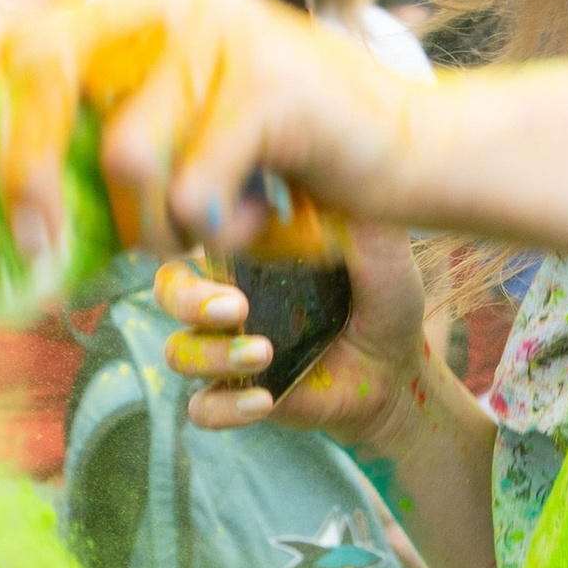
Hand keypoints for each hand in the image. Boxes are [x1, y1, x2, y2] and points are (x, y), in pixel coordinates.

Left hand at [0, 0, 419, 262]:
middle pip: (45, 65)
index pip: (19, 26)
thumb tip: (3, 199)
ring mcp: (221, 27)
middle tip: (40, 246)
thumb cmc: (279, 152)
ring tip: (204, 227)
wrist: (414, 148)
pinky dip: (216, 231)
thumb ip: (102, 128)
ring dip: (155, 225)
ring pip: (124, 156)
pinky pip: (192, 191)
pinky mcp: (267, 82)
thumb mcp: (177, 121)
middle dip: (28, 171)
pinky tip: (257, 220)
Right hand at [153, 217, 432, 451]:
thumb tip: (314, 160)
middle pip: (167, 291)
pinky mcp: (238, 395)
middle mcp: (226, 298)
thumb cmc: (383, 296)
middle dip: (189, 298)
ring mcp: (227, 349)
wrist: (401, 367)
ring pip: (177, 352)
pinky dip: (225, 407)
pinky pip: (201, 407)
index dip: (191, 231)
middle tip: (239, 307)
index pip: (191, 233)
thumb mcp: (375, 244)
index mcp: (247, 254)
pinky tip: (265, 400)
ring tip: (264, 354)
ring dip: (212, 355)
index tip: (225, 233)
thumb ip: (346, 207)